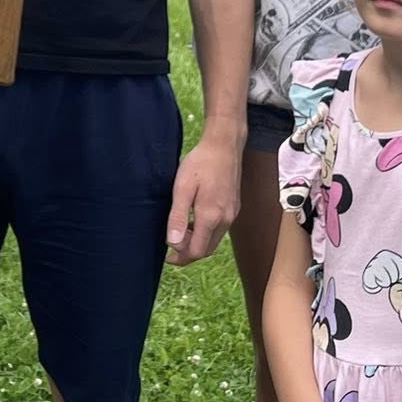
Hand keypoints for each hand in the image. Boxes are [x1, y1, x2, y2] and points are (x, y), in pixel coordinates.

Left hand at [164, 136, 239, 264]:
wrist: (224, 145)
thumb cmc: (201, 163)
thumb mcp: (182, 188)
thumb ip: (178, 217)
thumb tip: (173, 243)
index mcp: (211, 216)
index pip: (197, 251)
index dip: (181, 257)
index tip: (166, 254)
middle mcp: (225, 219)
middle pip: (207, 250)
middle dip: (188, 253)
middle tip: (171, 247)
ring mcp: (232, 214)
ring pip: (214, 240)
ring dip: (198, 242)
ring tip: (181, 233)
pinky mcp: (234, 207)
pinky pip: (220, 229)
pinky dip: (206, 232)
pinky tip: (194, 221)